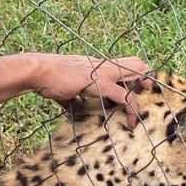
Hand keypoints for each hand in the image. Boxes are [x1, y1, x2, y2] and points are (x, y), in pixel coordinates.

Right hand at [32, 55, 150, 127]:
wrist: (40, 70)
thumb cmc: (50, 78)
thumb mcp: (67, 86)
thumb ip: (74, 96)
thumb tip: (71, 108)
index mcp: (98, 65)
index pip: (125, 63)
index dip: (135, 75)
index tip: (138, 91)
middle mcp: (105, 65)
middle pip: (137, 64)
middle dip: (145, 80)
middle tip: (144, 97)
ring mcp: (104, 72)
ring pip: (136, 75)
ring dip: (142, 93)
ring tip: (141, 112)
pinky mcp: (101, 84)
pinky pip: (124, 96)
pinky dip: (132, 109)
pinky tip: (131, 122)